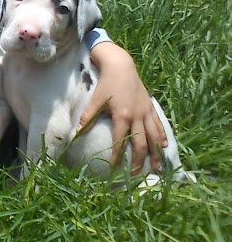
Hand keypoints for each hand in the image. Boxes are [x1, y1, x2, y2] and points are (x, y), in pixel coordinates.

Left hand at [78, 42, 166, 172]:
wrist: (121, 65)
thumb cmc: (106, 83)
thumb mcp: (96, 100)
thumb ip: (88, 117)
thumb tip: (76, 133)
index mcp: (122, 115)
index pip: (120, 141)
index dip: (117, 156)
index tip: (114, 169)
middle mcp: (137, 116)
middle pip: (140, 143)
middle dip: (138, 161)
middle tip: (136, 175)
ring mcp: (146, 112)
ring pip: (153, 136)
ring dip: (155, 153)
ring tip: (157, 167)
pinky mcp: (150, 106)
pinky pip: (158, 124)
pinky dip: (161, 136)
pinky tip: (164, 146)